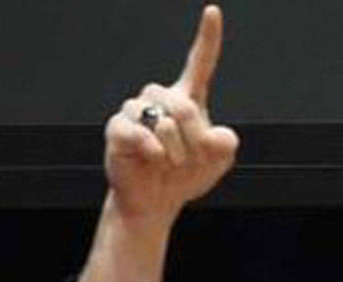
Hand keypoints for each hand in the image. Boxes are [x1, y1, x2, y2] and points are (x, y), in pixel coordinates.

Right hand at [74, 6, 236, 281]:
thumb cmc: (183, 178)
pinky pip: (136, 130)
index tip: (213, 11)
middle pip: (183, 104)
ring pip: (161, 118)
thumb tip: (221, 137)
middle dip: (193, 138)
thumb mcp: (215, 165)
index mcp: (187, 101)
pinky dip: (151, 148)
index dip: (207, 39)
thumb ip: (224, 147)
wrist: (154, 202)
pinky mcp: (118, 128)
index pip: (199, 64)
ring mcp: (136, 111)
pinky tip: (154, 158)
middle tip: (191, 161)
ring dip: (174, 149)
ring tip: (171, 164)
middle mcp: (160, 99)